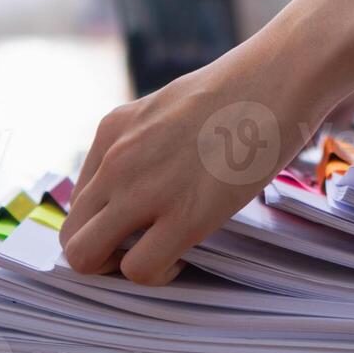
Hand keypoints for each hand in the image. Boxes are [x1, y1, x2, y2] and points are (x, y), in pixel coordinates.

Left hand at [59, 0, 353, 284]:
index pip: (80, 199)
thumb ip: (148, 141)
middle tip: (143, 250)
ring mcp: (143, 188)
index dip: (105, 223)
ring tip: (159, 256)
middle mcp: (115, 160)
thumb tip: (152, 177)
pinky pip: (139, 270)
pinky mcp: (182, 215)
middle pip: (72, 234)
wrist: (281, 76)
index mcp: (112, 130)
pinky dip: (158, 276)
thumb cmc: (242, 90)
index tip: (138, 227)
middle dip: (101, 254)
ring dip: (118, 269)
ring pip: (86, 257)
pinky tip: (184, 258)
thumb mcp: (172, 107)